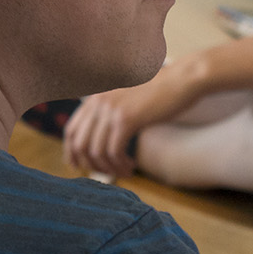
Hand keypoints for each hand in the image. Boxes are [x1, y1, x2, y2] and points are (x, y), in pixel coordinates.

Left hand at [62, 67, 200, 177]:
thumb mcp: (126, 99)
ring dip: (109, 168)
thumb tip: (99, 142)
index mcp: (95, 97)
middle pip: (79, 144)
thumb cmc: (159, 92)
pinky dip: (120, 165)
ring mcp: (111, 110)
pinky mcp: (126, 119)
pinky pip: (114, 152)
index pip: (71, 130)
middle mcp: (98, 102)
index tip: (79, 167)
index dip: (71, 153)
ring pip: (97, 151)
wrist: (182, 80)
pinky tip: (131, 166)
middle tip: (107, 174)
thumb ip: (110, 114)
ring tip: (124, 172)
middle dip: (90, 165)